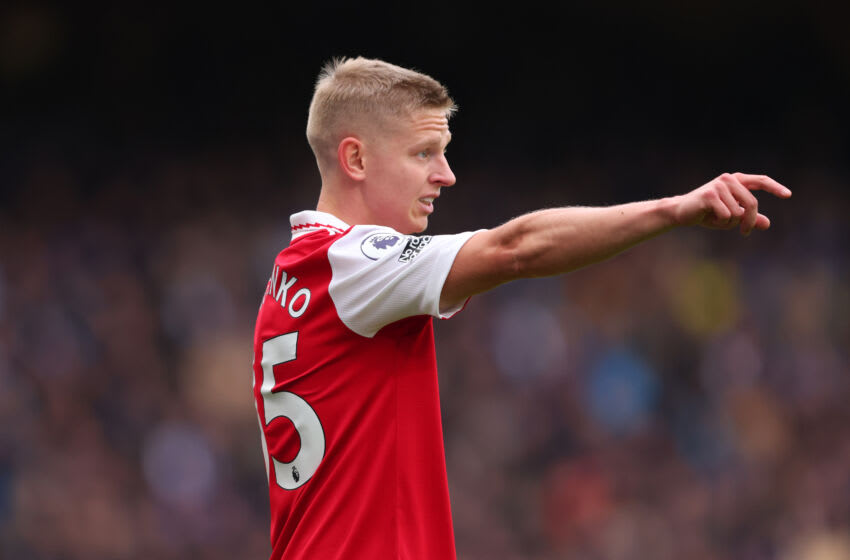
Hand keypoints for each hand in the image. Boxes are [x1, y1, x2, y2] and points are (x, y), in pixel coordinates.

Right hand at [673, 173, 791, 235]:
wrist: (681, 212)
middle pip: (752, 203)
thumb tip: (767, 224)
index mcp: (736, 181)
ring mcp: (719, 185)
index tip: (788, 195)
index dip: (775, 187)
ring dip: (729, 222)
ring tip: (716, 219)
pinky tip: (709, 218)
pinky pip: (726, 215)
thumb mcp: (731, 216)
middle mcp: (729, 179)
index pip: (761, 181)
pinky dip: (720, 222)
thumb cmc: (707, 213)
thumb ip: (749, 218)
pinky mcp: (710, 195)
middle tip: (745, 233)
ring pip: (738, 212)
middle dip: (750, 221)